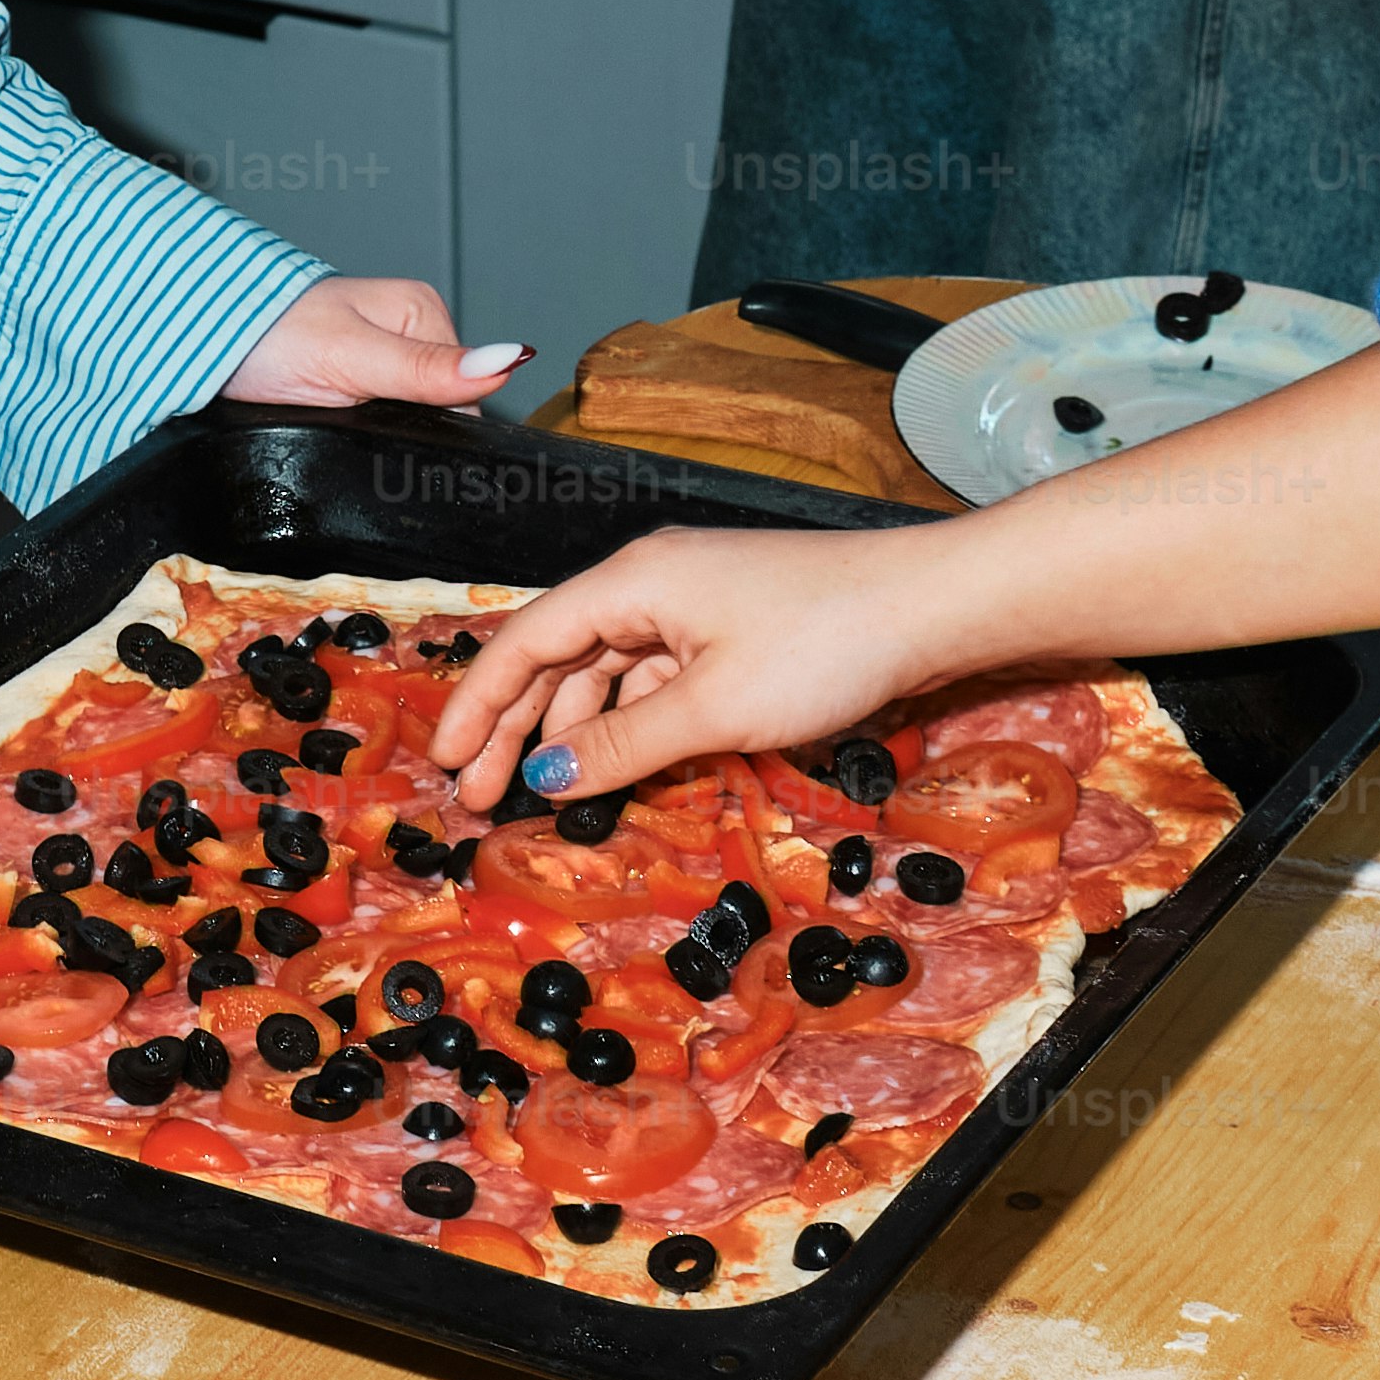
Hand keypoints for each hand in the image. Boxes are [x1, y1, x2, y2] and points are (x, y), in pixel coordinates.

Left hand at [224, 276, 527, 409]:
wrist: (201, 342)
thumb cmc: (267, 334)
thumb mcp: (353, 357)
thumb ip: (426, 369)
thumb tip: (509, 360)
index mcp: (422, 314)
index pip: (465, 394)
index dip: (438, 428)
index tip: (399, 439)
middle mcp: (406, 333)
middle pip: (437, 410)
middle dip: (407, 433)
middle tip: (356, 432)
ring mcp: (377, 360)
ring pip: (407, 421)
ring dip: (381, 437)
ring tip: (341, 431)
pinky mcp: (350, 384)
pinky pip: (377, 423)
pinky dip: (360, 435)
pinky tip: (335, 434)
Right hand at [427, 518, 984, 803]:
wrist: (932, 605)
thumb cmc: (824, 641)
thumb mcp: (713, 707)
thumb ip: (625, 746)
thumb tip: (549, 776)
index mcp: (630, 583)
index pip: (523, 642)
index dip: (478, 706)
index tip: (447, 766)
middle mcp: (649, 584)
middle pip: (557, 658)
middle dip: (514, 727)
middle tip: (478, 797)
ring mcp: (691, 606)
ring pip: (606, 672)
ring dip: (574, 732)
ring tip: (549, 794)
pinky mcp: (729, 630)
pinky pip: (655, 678)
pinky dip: (631, 724)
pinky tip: (623, 769)